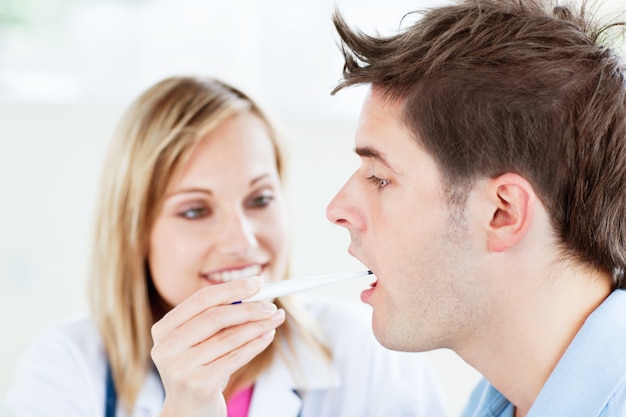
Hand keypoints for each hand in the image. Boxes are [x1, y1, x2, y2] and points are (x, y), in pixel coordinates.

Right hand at [151, 277, 285, 416]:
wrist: (188, 412)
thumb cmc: (200, 369)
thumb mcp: (202, 341)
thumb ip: (219, 317)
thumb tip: (256, 292)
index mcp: (164, 329)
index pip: (201, 299)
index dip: (231, 289)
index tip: (257, 282)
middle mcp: (166, 347)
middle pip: (214, 317)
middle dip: (248, 308)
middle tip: (271, 305)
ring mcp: (180, 367)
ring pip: (229, 338)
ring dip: (257, 326)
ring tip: (275, 319)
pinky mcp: (198, 384)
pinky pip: (235, 358)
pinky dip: (255, 344)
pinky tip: (267, 337)